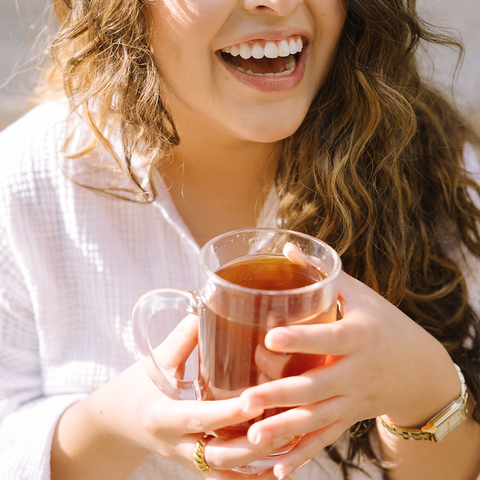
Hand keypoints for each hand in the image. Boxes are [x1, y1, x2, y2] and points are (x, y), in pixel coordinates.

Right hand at [52, 314, 296, 479]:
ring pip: (226, 471)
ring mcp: (187, 459)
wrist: (119, 421)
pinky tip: (279, 463)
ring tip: (292, 442)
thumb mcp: (156, 362)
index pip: (197, 418)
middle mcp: (175, 445)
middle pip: (217, 456)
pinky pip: (226, 477)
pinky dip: (251, 474)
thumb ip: (182, 339)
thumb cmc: (137, 386)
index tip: (255, 402)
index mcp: (161, 417)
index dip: (227, 413)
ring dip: (259, 461)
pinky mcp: (196, 464)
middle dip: (253, 445)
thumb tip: (206, 308)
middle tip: (286, 425)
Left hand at [238, 271, 459, 478]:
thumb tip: (285, 247)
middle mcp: (358, 371)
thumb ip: (322, 272)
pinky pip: (326, 439)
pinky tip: (277, 470)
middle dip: (281, 395)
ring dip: (286, 431)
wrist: (421, 369)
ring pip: (318, 419)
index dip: (302, 339)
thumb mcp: (359, 294)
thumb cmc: (385, 324)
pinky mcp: (350, 417)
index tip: (269, 338)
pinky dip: (303, 456)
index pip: (329, 337)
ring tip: (253, 437)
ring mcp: (354, 399)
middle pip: (318, 386)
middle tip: (247, 400)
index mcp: (360, 336)